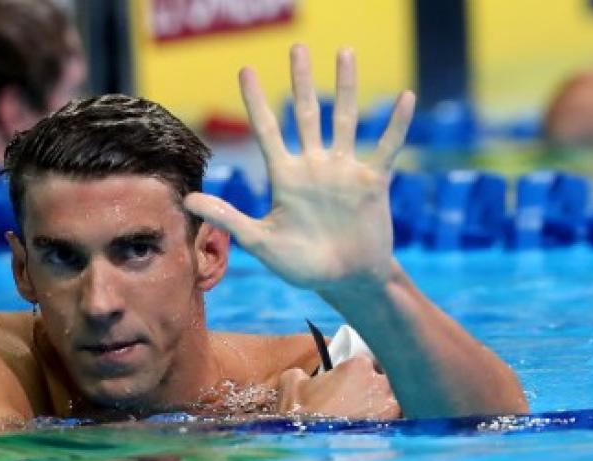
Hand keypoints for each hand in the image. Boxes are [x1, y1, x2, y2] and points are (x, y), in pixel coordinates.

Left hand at [185, 45, 414, 297]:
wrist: (346, 281)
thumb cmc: (302, 266)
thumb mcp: (260, 241)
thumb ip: (228, 217)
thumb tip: (187, 200)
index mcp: (285, 177)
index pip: (266, 131)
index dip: (256, 102)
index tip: (246, 71)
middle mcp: (314, 167)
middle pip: (305, 114)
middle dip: (301, 81)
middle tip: (297, 47)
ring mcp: (344, 171)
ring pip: (345, 120)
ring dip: (346, 88)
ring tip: (345, 52)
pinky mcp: (373, 182)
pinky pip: (387, 147)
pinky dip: (396, 125)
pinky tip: (406, 98)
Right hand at [277, 355, 399, 419]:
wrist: (310, 444)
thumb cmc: (300, 410)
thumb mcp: (291, 381)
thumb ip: (302, 372)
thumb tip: (302, 376)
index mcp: (359, 365)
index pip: (366, 360)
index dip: (359, 371)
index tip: (351, 379)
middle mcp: (380, 382)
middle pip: (385, 378)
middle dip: (375, 387)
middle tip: (361, 398)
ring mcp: (390, 406)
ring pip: (394, 400)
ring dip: (385, 405)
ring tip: (369, 415)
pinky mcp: (391, 428)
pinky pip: (396, 421)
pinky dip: (387, 423)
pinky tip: (374, 430)